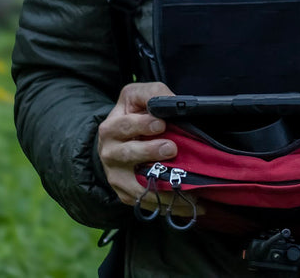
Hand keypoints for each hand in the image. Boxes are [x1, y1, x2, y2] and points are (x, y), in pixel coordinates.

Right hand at [97, 82, 201, 218]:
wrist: (117, 140)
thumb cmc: (134, 113)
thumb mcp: (139, 95)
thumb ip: (154, 94)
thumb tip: (173, 102)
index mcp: (111, 128)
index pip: (124, 125)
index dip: (142, 125)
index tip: (161, 123)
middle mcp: (109, 153)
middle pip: (128, 154)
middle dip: (151, 152)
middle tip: (172, 149)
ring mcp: (116, 176)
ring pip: (136, 185)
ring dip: (162, 187)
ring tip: (185, 187)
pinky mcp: (125, 194)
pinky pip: (146, 202)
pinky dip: (168, 204)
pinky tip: (190, 204)